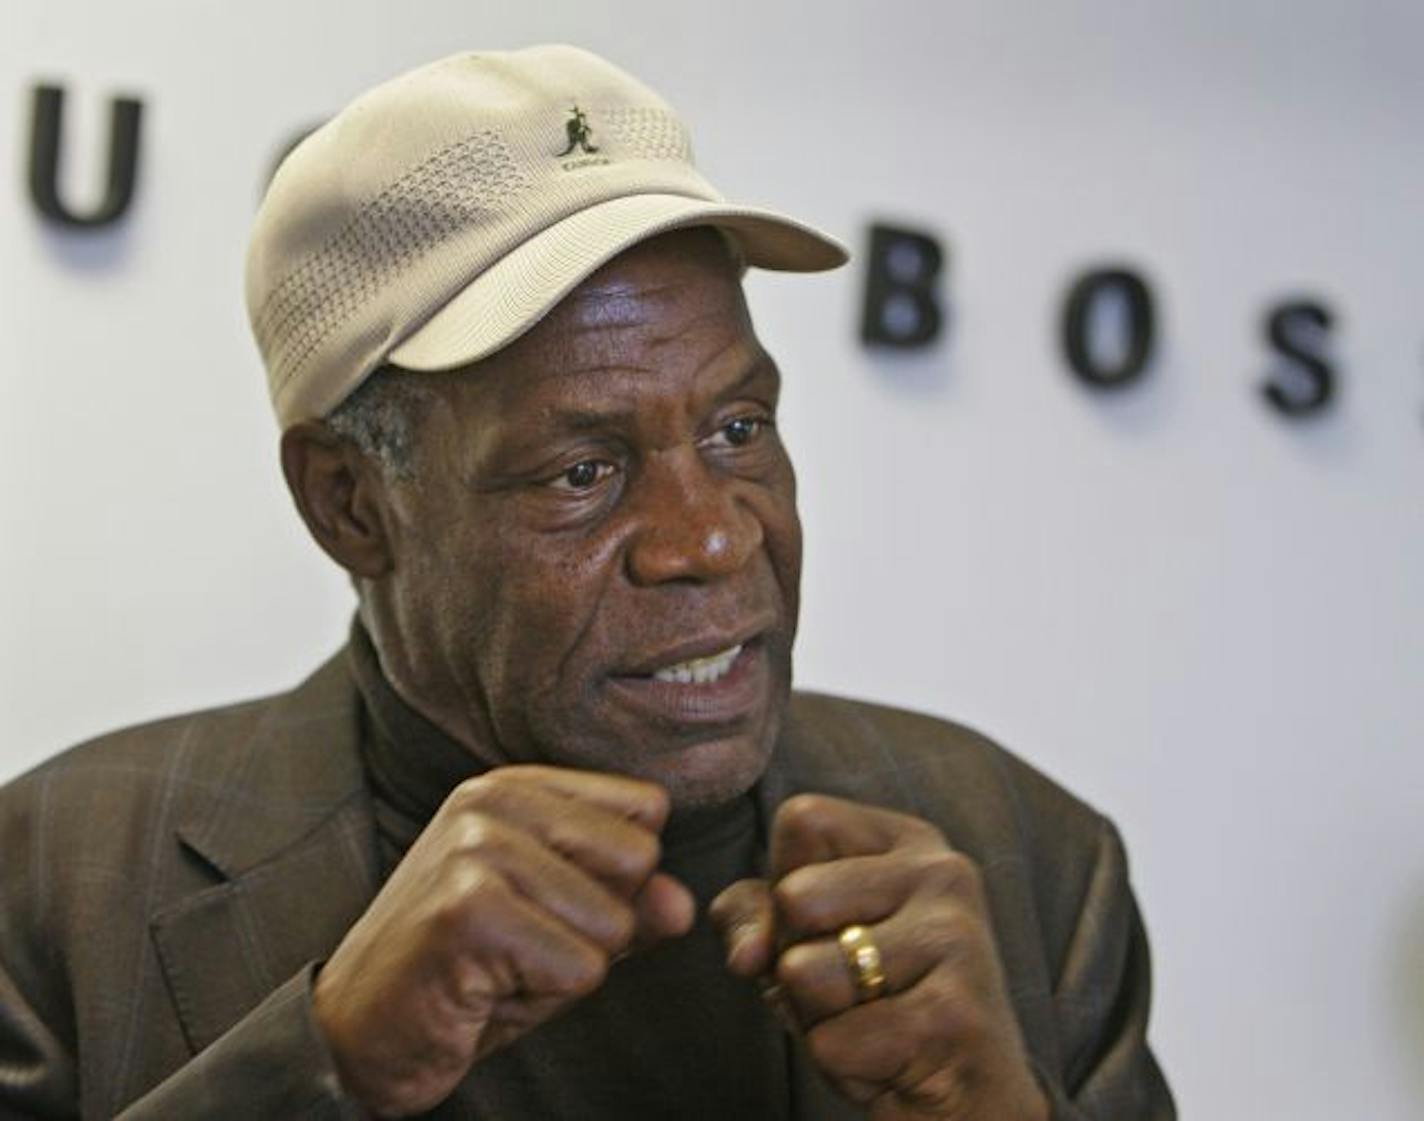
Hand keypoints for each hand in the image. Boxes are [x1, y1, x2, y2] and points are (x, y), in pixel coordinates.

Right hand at [313, 766, 694, 1117]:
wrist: (360, 1033)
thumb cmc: (468, 972)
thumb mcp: (563, 928)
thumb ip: (630, 905)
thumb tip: (683, 903)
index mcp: (518, 785)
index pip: (646, 810)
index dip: (623, 878)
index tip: (554, 903)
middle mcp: (494, 798)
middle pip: (638, 859)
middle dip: (601, 924)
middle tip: (526, 941)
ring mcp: (477, 846)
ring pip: (611, 921)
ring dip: (568, 965)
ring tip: (502, 964)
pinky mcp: (467, 908)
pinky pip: (578, 966)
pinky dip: (544, 995)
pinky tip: (485, 985)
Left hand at [710, 795, 1047, 1120]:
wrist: (970, 1108)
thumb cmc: (878, 1012)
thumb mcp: (806, 944)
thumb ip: (753, 916)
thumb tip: (747, 952)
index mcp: (910, 841)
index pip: (801, 820)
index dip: (783, 887)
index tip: (828, 930)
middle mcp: (943, 872)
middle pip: (793, 896)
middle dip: (794, 962)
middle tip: (852, 993)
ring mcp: (956, 938)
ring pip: (803, 971)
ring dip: (817, 1019)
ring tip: (872, 1026)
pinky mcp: (953, 1015)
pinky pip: (831, 1040)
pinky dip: (843, 1066)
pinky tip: (891, 1063)